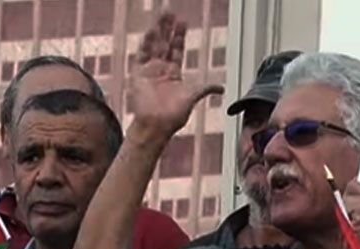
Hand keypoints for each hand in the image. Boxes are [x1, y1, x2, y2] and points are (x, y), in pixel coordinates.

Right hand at [130, 12, 223, 137]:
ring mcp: (149, 71)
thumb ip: (206, 88)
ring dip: (158, 31)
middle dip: (168, 29)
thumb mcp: (193, 97)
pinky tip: (152, 32)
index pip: (177, 50)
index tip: (182, 22)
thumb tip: (221, 88)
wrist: (157, 124)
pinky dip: (146, 43)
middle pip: (164, 44)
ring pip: (154, 46)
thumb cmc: (174, 115)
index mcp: (174, 74)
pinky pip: (142, 55)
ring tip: (161, 16)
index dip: (179, 36)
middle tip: (170, 12)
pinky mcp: (138, 74)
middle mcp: (161, 70)